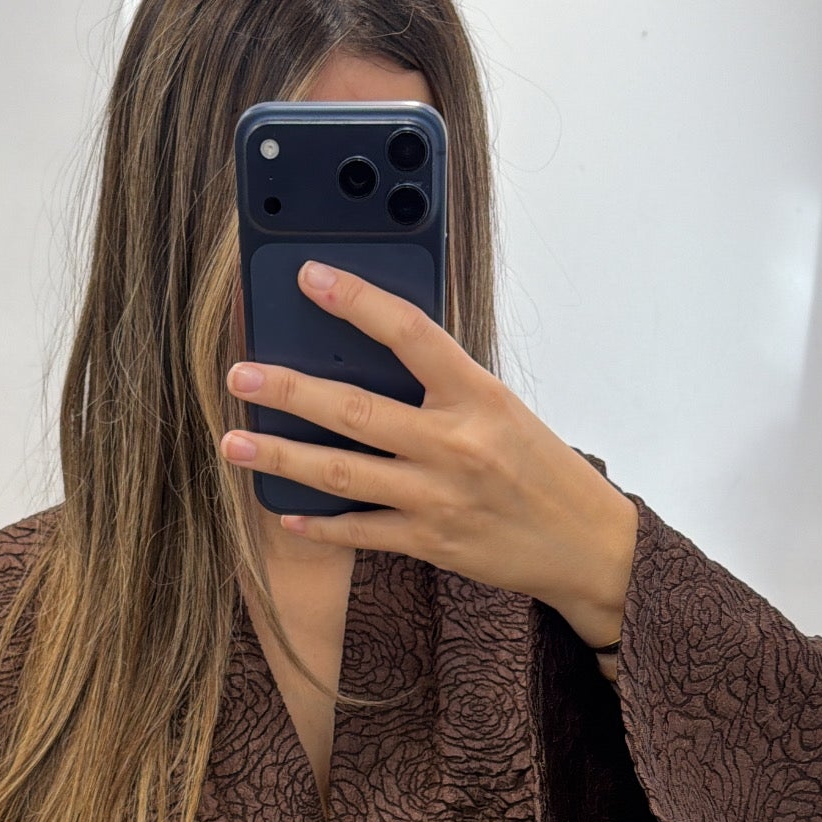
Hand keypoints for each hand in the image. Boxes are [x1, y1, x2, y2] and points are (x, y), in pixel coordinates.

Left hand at [220, 261, 636, 650]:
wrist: (587, 544)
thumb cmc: (542, 468)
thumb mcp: (503, 409)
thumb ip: (444, 387)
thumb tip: (371, 357)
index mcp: (478, 395)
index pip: (410, 332)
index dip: (356, 302)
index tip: (309, 278)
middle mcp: (455, 443)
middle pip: (355, 410)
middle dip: (289, 392)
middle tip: (240, 376)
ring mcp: (438, 497)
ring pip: (342, 472)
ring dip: (281, 458)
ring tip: (235, 445)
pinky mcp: (430, 542)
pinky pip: (360, 530)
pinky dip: (320, 523)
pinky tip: (285, 512)